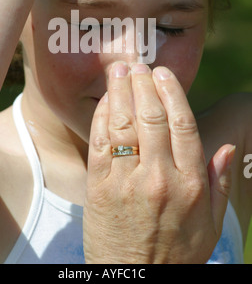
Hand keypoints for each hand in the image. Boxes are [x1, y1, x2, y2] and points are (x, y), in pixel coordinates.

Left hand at [83, 63, 234, 263]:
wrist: (136, 283)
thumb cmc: (176, 253)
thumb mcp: (210, 223)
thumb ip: (219, 182)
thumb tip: (228, 145)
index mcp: (189, 183)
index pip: (182, 125)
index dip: (172, 93)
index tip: (163, 74)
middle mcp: (159, 178)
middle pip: (151, 117)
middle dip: (144, 84)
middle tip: (139, 65)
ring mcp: (126, 182)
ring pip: (124, 125)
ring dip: (120, 92)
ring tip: (119, 70)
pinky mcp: (99, 189)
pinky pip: (100, 144)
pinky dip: (102, 118)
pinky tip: (104, 102)